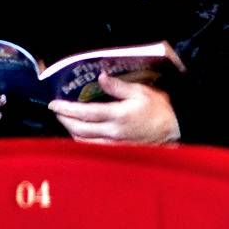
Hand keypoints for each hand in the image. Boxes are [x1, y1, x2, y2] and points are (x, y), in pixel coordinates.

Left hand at [49, 73, 180, 144]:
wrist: (175, 129)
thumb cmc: (159, 108)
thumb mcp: (141, 92)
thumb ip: (118, 86)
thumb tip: (101, 78)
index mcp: (117, 116)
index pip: (85, 113)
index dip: (66, 109)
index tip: (53, 104)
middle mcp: (112, 132)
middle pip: (79, 130)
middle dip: (64, 120)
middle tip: (56, 111)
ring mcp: (115, 144)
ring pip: (85, 141)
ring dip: (71, 131)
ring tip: (65, 121)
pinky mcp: (119, 150)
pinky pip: (95, 147)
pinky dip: (82, 141)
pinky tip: (80, 135)